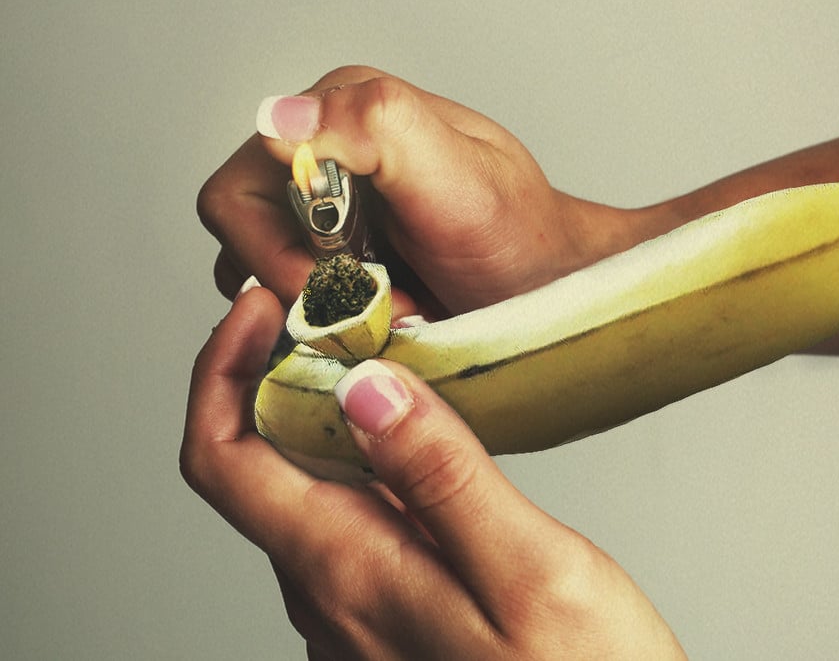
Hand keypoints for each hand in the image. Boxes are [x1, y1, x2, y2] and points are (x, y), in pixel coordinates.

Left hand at [181, 286, 686, 659]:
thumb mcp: (531, 571)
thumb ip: (442, 480)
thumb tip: (365, 392)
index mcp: (351, 576)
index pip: (226, 460)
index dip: (223, 371)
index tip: (264, 309)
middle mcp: (332, 599)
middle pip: (256, 468)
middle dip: (274, 375)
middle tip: (334, 314)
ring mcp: (356, 613)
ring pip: (301, 492)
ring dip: (318, 414)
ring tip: (376, 357)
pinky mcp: (390, 615)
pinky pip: (344, 522)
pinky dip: (356, 459)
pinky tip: (411, 438)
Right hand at [198, 66, 636, 315]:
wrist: (553, 283)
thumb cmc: (519, 235)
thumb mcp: (458, 178)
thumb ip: (375, 128)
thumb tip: (278, 119)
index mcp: (338, 115)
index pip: (239, 196)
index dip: (281, 255)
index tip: (357, 285)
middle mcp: (323, 157)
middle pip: (246, 243)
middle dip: (310, 289)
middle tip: (384, 304)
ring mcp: (327, 213)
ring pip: (265, 281)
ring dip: (323, 312)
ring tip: (395, 312)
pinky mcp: (336, 260)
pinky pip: (295, 305)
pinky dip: (333, 325)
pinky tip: (388, 320)